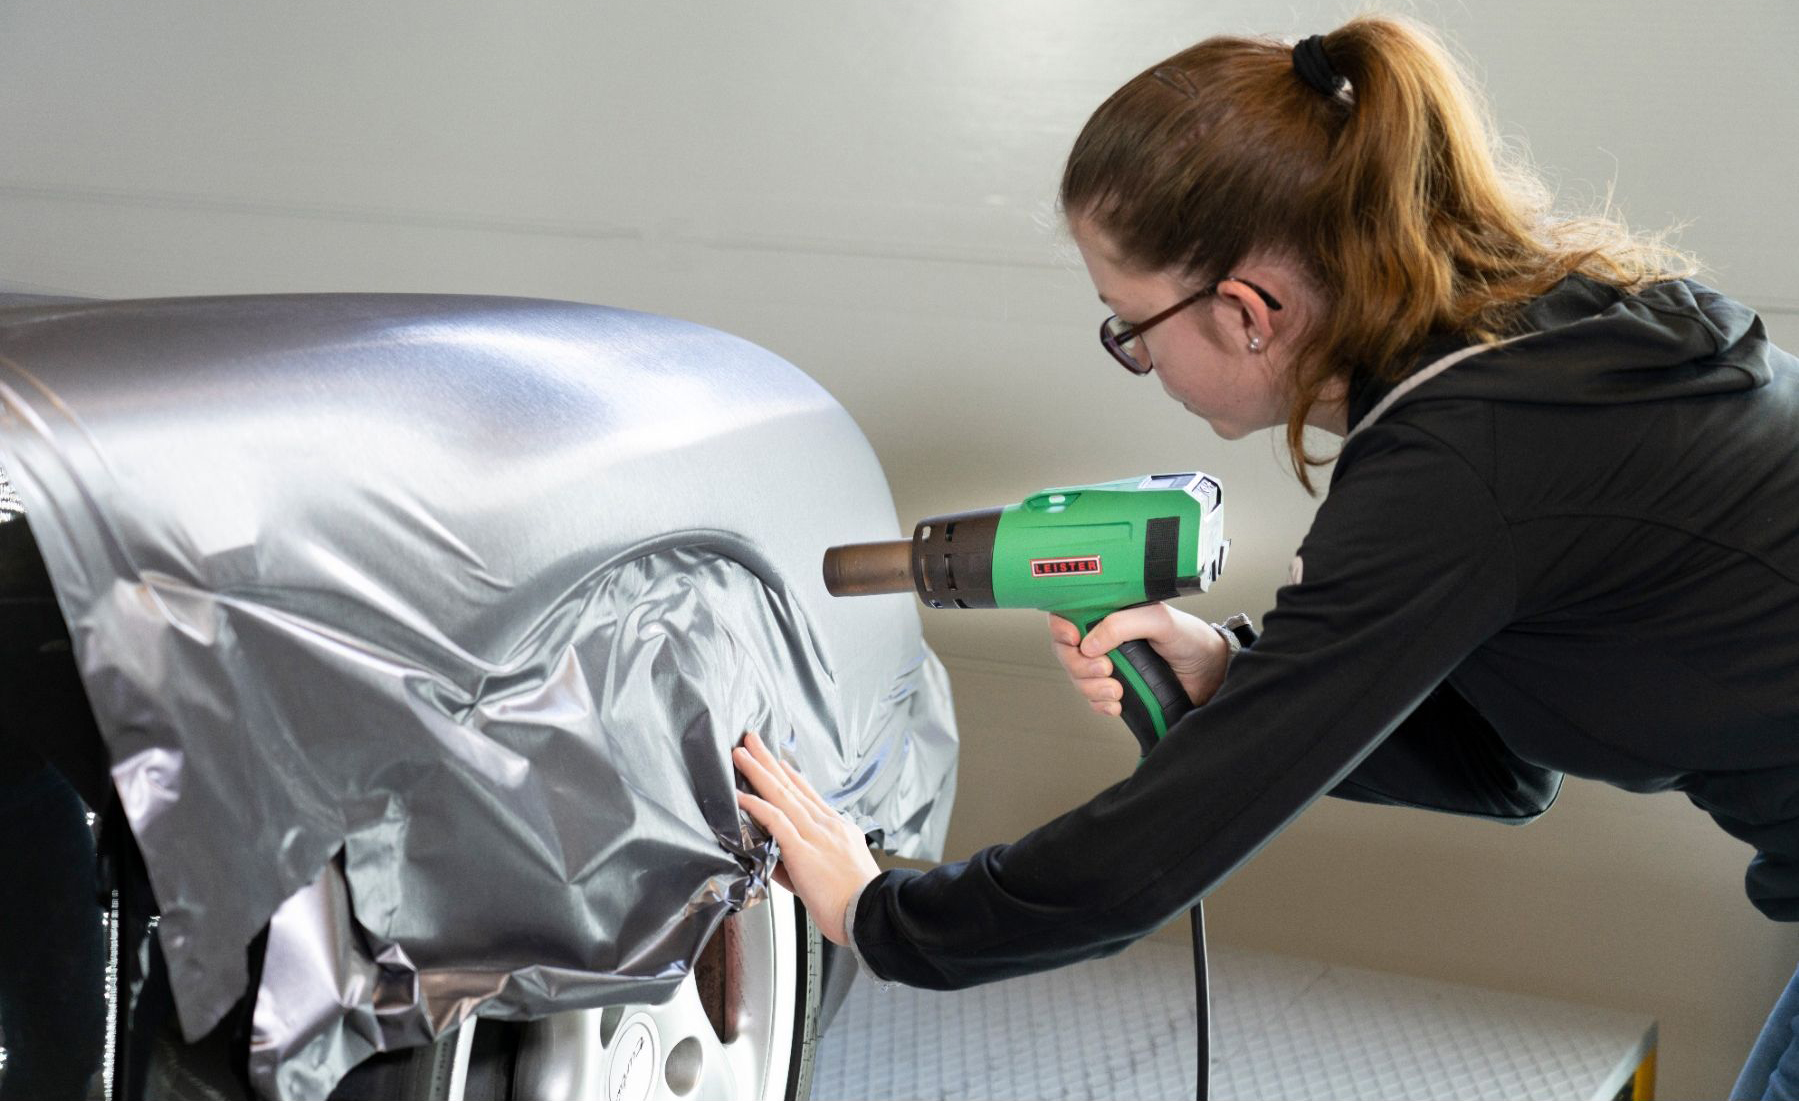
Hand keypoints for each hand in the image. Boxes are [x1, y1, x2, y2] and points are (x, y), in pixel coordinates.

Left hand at [733, 731, 877, 945]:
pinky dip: (756, 806)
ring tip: (741, 754)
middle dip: (769, 761)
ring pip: (781, 795)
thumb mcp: (834, 874)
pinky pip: (775, 821)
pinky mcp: (803, 850)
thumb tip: (779, 862)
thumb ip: (803, 864)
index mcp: (838, 830)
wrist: (872, 914)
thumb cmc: (856, 903)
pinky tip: (741, 794)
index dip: (792, 777)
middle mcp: (827, 826)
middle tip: (753, 740)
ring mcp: (815, 835)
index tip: (780, 762)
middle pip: (791, 786)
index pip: (810, 796)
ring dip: (758, 772)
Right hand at [1049, 605, 1228, 717]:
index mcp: (1110, 613)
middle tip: (1105, 668)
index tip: (1073, 638)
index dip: (1062, 629)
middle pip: (1067, 652)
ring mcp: (1109, 665)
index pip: (1068, 615)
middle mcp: (1104, 638)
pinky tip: (1117, 704)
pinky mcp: (1116, 688)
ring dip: (1091, 688)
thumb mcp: (1159, 621)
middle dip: (1080, 665)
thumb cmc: (1189, 639)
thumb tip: (1089, 642)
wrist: (1210, 674)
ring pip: (1078, 678)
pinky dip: (1100, 704)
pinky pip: (1093, 700)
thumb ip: (1123, 624)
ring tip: (1116, 689)